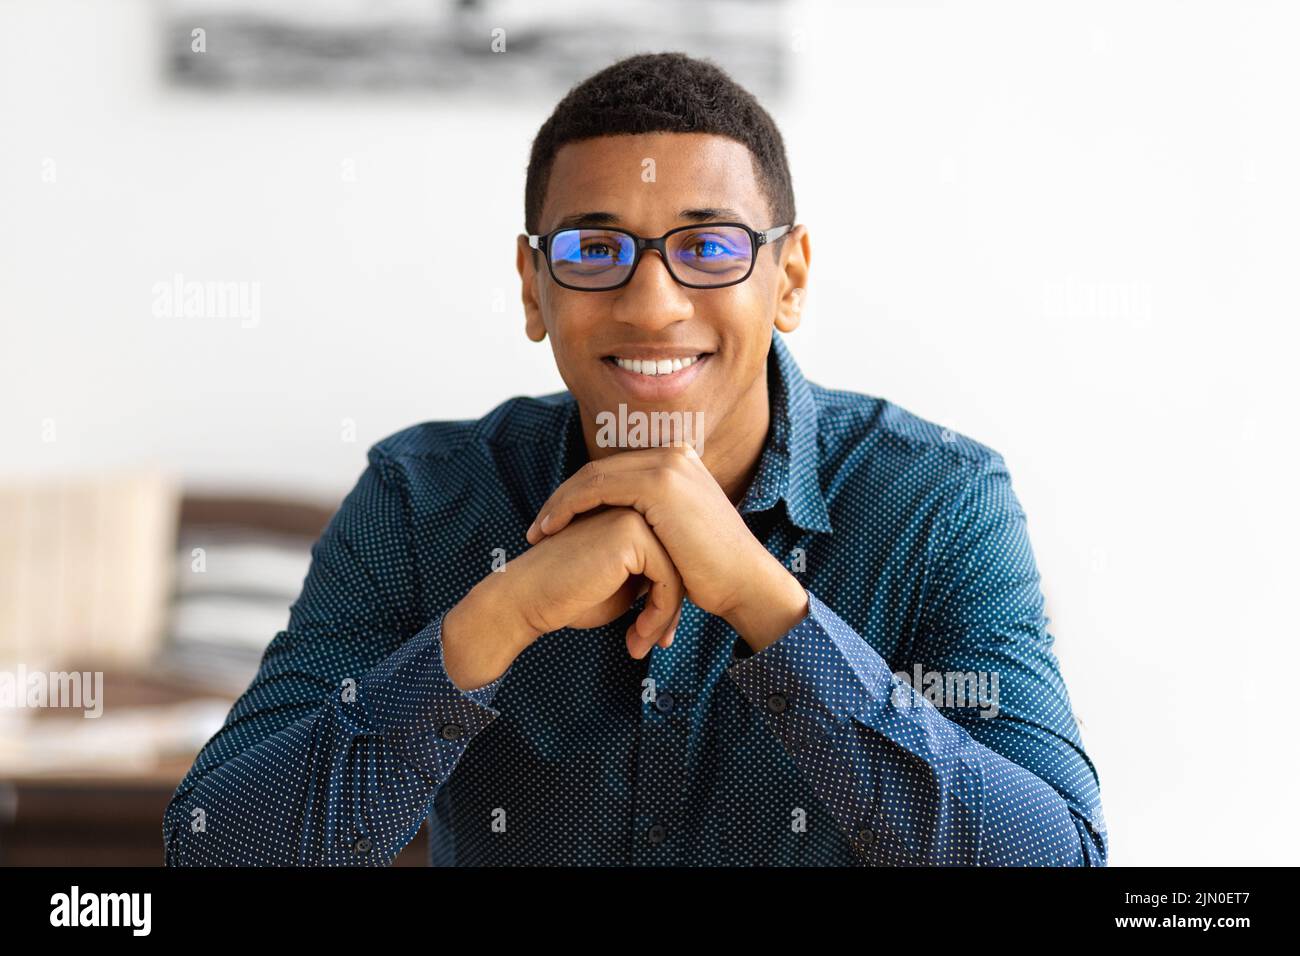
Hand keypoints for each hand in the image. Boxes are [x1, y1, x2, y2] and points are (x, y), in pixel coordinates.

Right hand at [442, 508, 682, 689]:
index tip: (657, 635)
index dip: (669, 601)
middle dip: (671, 611)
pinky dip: (659, 615)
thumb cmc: (569, 596)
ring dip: (665, 618)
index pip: (673, 559)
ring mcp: (634, 515)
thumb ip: (654, 576)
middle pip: (680, 564)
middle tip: (656, 644)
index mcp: (632, 515)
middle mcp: (636, 508)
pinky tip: (637, 637)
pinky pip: (668, 580)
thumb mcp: (625, 586)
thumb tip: (690, 589)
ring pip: (679, 573)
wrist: (527, 600)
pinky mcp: (630, 533)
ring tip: (642, 645)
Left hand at [525, 445, 807, 649]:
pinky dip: (570, 507)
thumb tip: (620, 528)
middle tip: (536, 528)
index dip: (579, 496)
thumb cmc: (709, 572)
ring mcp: (667, 465)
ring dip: (559, 504)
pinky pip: (598, 488)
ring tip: (537, 533)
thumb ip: (651, 520)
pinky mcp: (659, 483)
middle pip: (599, 470)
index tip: (553, 524)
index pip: (613, 472)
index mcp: (677, 462)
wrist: (743, 582)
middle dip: (563, 499)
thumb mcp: (675, 535)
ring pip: (593, 477)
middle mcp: (672, 455)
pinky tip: (552, 529)